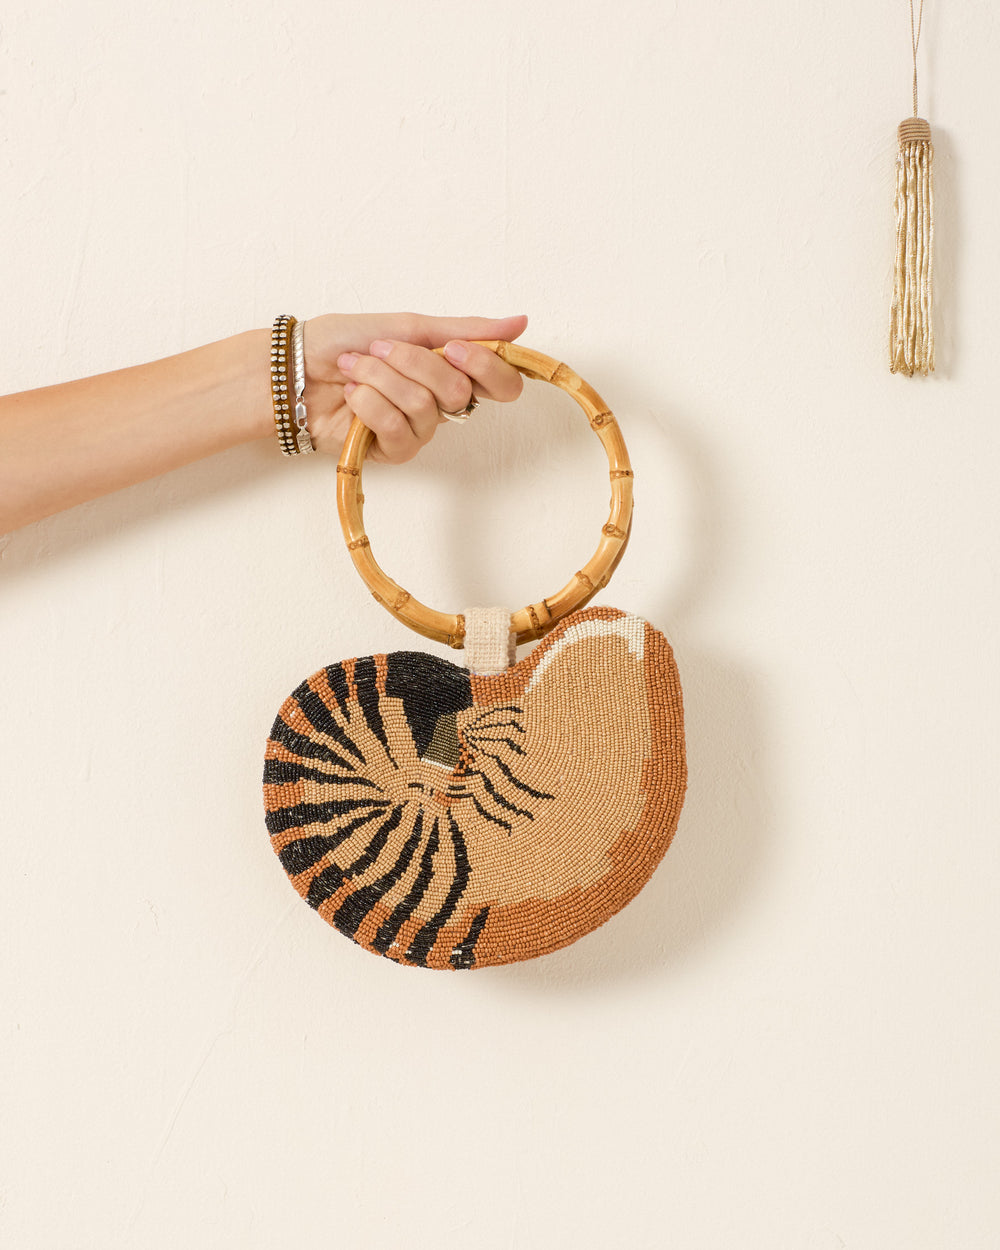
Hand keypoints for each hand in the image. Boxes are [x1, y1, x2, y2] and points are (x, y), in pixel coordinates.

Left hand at [301, 312, 527, 462]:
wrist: (293, 367)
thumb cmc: (342, 340)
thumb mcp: (408, 324)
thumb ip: (465, 328)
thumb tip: (520, 323)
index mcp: (451, 369)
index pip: (501, 383)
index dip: (486, 366)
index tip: (454, 348)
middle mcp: (441, 403)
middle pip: (461, 391)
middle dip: (415, 364)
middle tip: (381, 350)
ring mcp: (418, 429)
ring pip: (425, 408)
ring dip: (382, 379)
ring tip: (355, 370)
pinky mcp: (392, 451)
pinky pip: (400, 430)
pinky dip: (371, 405)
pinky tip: (352, 397)